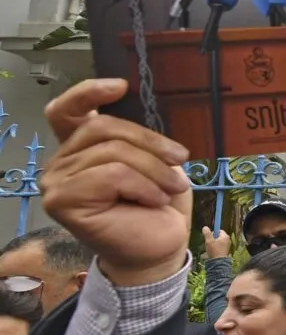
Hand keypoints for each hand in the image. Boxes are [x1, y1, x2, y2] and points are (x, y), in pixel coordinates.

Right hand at [41, 78, 191, 286]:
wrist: (159, 248)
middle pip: (103, 127)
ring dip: (154, 169)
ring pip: (113, 153)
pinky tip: (154, 200)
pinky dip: (143, 185)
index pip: (67, 110)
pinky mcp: (63, 202)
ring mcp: (57, 182)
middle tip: (181, 158)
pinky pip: (112, 175)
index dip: (88, 92)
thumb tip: (136, 111)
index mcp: (81, 147)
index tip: (121, 86)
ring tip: (173, 187)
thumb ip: (134, 138)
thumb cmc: (157, 205)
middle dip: (150, 142)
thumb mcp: (153, 161)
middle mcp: (61, 162)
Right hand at [202, 226, 230, 258]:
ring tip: (210, 248)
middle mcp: (228, 239)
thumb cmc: (214, 250)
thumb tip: (205, 227)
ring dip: (213, 243)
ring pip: (218, 241)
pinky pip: (220, 245)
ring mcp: (227, 245)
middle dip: (213, 239)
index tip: (209, 238)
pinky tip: (213, 251)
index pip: (219, 230)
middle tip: (209, 243)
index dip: (213, 233)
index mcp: (225, 236)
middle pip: (218, 236)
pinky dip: (216, 247)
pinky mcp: (226, 250)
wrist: (218, 262)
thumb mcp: (209, 241)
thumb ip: (207, 234)